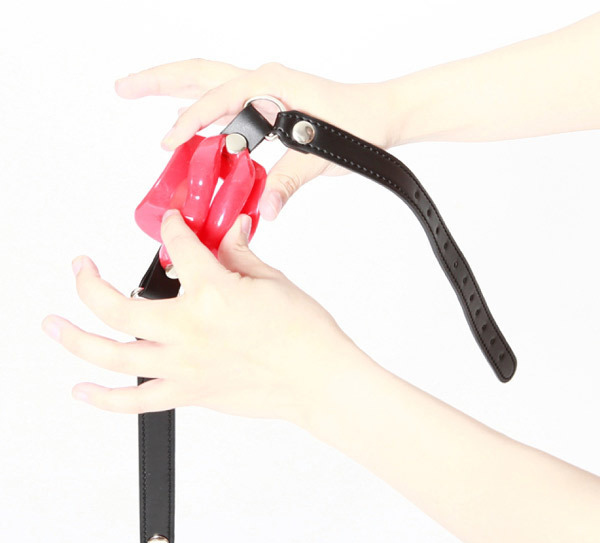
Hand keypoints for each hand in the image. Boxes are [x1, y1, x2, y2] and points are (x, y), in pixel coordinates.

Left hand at [41, 210, 364, 425]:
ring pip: (112, 353)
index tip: (171, 224)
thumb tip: (229, 234)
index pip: (178, 246)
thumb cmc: (306, 333)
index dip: (172, 228)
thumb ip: (239, 256)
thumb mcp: (272, 282)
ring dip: (75, 338)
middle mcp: (187, 328)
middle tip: (81, 268)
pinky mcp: (190, 392)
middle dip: (89, 282)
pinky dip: (105, 398)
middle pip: (116, 304)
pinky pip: (137, 401)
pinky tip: (82, 389)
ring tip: (54, 325)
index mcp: (211, 292)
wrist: (320, 379)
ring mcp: (183, 364)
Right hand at [115, 59, 396, 219]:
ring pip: (209, 85)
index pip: (216, 100)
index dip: (189, 122)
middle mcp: (263, 83)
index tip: (168, 144)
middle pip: (198, 73)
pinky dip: (204, 116)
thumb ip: (288, 182)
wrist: (384, 116)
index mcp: (270, 85)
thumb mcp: (321, 155)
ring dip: (175, 93)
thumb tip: (262, 210)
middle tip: (122, 87)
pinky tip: (193, 132)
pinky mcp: (270, 107)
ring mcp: (265, 92)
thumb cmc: (361, 123)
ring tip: (140, 98)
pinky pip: (227, 108)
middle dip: (158, 79)